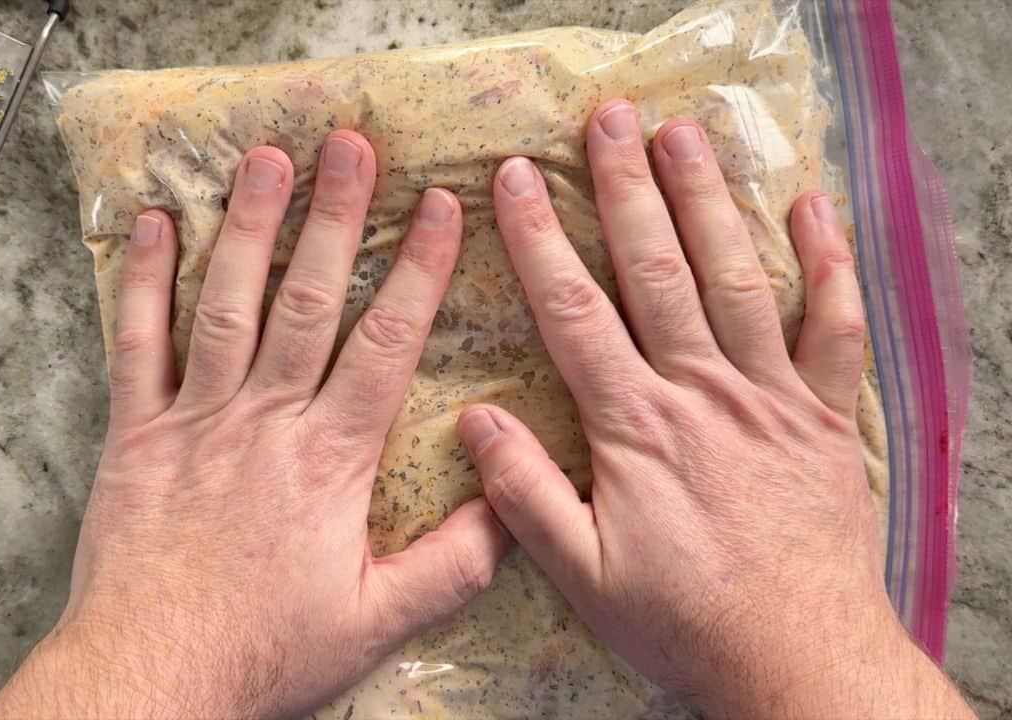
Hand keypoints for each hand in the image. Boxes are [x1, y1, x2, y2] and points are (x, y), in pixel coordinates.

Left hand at [0, 132, 508, 719]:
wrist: (150, 678)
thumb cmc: (262, 653)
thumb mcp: (377, 622)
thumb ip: (453, 564)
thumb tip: (512, 508)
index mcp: (331, 460)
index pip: (384, 345)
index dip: (415, 272)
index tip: (438, 209)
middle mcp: (265, 422)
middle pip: (306, 303)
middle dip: (334, 219)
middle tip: (350, 147)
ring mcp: (195, 421)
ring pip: (227, 305)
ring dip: (249, 227)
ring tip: (268, 159)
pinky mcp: (135, 434)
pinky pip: (136, 344)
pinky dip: (142, 282)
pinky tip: (152, 225)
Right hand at [458, 101, 973, 718]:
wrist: (796, 654)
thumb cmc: (683, 618)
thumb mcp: (583, 573)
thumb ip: (525, 494)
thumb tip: (474, 419)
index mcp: (635, 426)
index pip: (575, 313)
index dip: (541, 240)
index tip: (516, 179)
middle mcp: (701, 391)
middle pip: (657, 271)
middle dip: (626, 189)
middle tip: (607, 120)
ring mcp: (769, 396)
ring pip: (734, 279)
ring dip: (706, 201)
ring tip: (683, 135)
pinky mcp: (823, 415)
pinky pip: (832, 328)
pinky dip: (825, 264)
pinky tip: (810, 207)